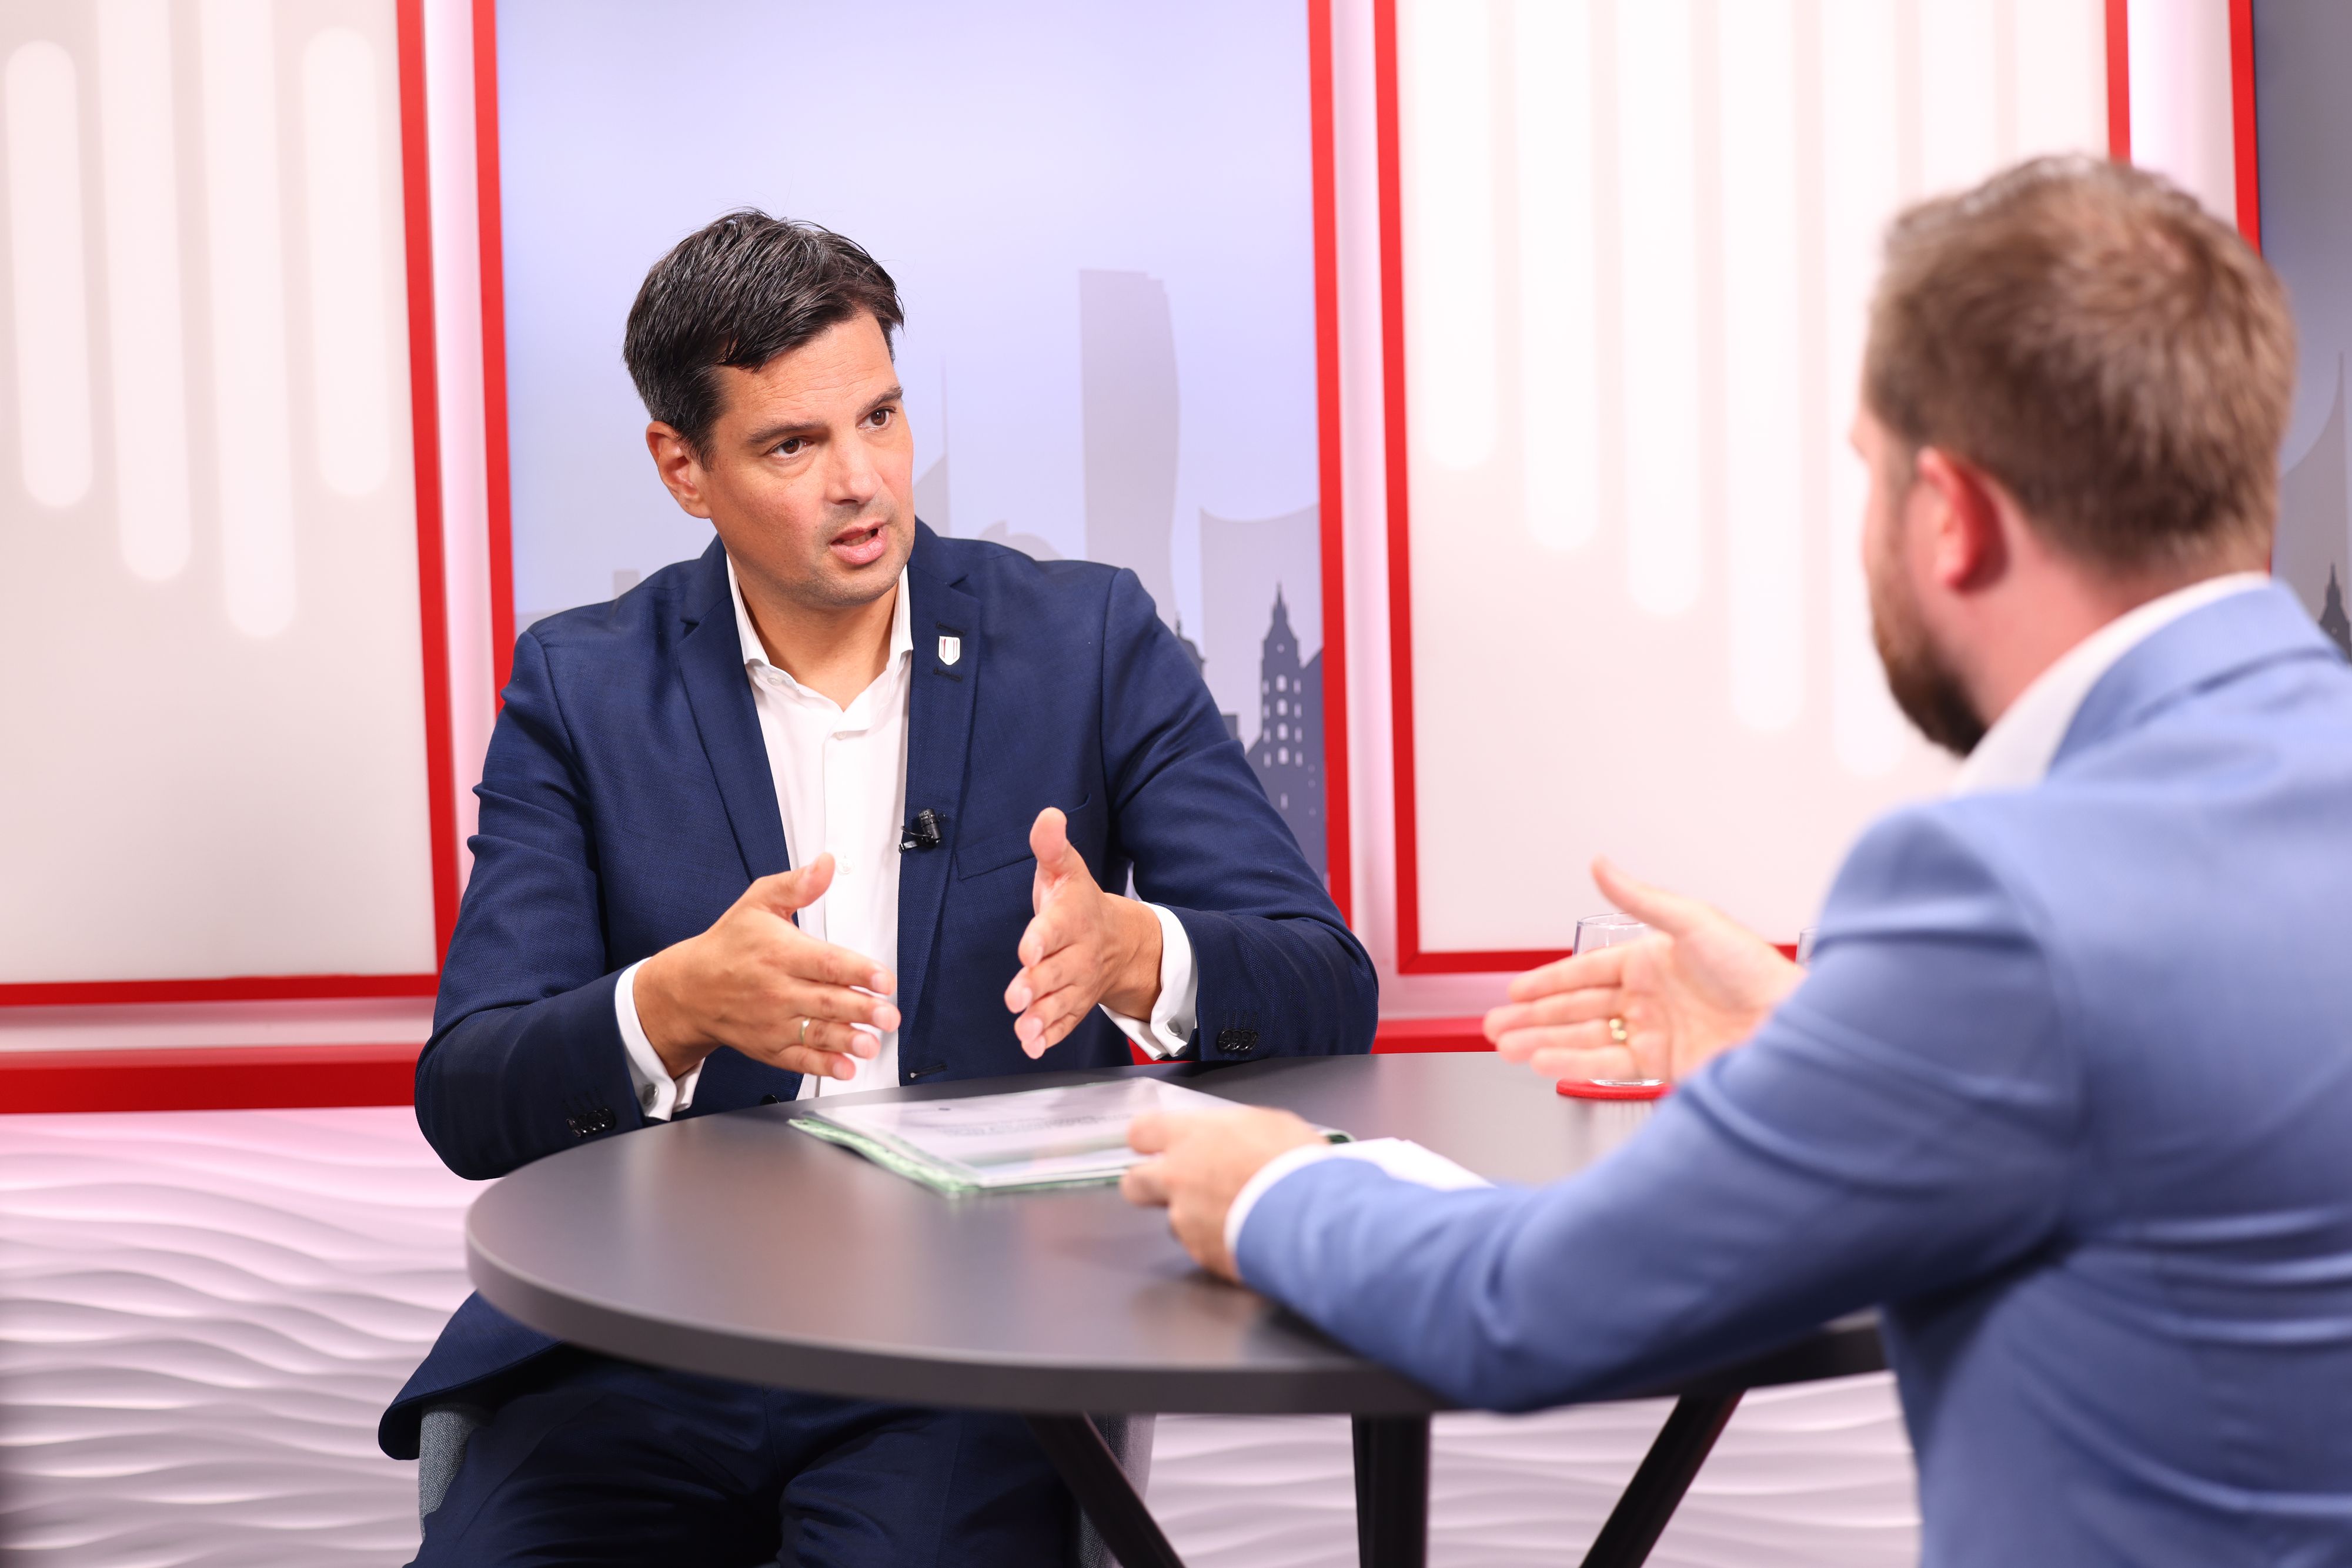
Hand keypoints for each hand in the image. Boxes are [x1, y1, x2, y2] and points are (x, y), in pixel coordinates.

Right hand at [634, 855, 900, 1082]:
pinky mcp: (770, 1047)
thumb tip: (825, 863)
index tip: (883, 978)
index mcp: (780, 954)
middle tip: (889, 1015)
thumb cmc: (729, 946)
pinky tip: (846, 1069)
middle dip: (861, 1009)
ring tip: (872, 1044)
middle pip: (826, 1001)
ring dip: (847, 1040)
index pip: (825, 963)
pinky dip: (823, 1067)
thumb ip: (796, 886)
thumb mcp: (758, 904)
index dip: (857, 971)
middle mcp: (778, 990)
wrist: (690, 990)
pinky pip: (799, 1060)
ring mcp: (774, 1022)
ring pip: (817, 1033)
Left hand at [1003, 807, 1161, 1056]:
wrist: (1120, 940)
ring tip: (1024, 1029)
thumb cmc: (1079, 903)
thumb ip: (1050, 846)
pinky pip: (1066, 1023)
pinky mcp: (1076, 1004)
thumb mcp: (1065, 870)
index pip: (1057, 928)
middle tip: (1016, 996)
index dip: (1042, 939)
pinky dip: (1051, 1036)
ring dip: (1042, 1017)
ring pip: (1061, 1002)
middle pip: (1057, 972)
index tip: (1028, 949)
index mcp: (1072, 918)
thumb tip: (1048, 816)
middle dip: (1037, 985)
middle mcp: (1078, 954)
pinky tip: (1034, 1045)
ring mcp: (1079, 983)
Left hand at [1121, 1108, 1323, 1280]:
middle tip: (1176, 1186)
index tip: (1156, 1144)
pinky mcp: (1200, 1254)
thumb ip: (1232, 1131)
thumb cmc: (1292, 1162)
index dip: (1148, 1140)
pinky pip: (1200, 1247)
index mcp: (1189, 1137)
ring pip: (1173, 1220)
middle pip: (1134, 1182)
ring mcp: (1184, 1219)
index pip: (1141, 1132)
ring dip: (1194, 1219)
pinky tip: (1245, 1236)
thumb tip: (1230, 1138)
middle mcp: (1175, 1177)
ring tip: (1233, 1216)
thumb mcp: (1267, 1124)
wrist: (1305, 1216)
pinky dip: (1218, 1243)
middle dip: (1147, 1184)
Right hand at [1484, 857, 1801, 1084]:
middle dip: (1533, 1016)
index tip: (1516, 989)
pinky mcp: (1665, 1065)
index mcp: (1653, 960)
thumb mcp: (1694, 922)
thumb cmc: (1758, 972)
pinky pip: (1607, 1065)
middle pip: (1577, 1008)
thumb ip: (1640, 898)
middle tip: (1496, 1024)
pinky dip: (1573, 1064)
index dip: (1548, 980)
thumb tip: (1603, 864)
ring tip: (1508, 1047)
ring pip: (1584, 1038)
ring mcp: (1655, 1032)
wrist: (1793, 1025)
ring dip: (1543, 1042)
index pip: (1586, 971)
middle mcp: (1650, 997)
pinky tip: (1546, 1062)